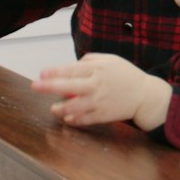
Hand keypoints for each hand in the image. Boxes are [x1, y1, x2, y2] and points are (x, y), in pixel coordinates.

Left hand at [31, 54, 172, 131]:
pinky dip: (73, 120)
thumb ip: (90, 60)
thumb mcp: (110, 60)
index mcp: (97, 70)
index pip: (72, 70)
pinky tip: (67, 118)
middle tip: (35, 86)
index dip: (55, 71)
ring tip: (53, 109)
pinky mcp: (102, 115)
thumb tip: (73, 65)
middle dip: (49, 86)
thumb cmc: (126, 75)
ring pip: (73, 107)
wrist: (144, 95)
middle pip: (68, 87)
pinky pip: (83, 119)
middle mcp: (96, 86)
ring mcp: (98, 102)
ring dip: (59, 108)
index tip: (42, 73)